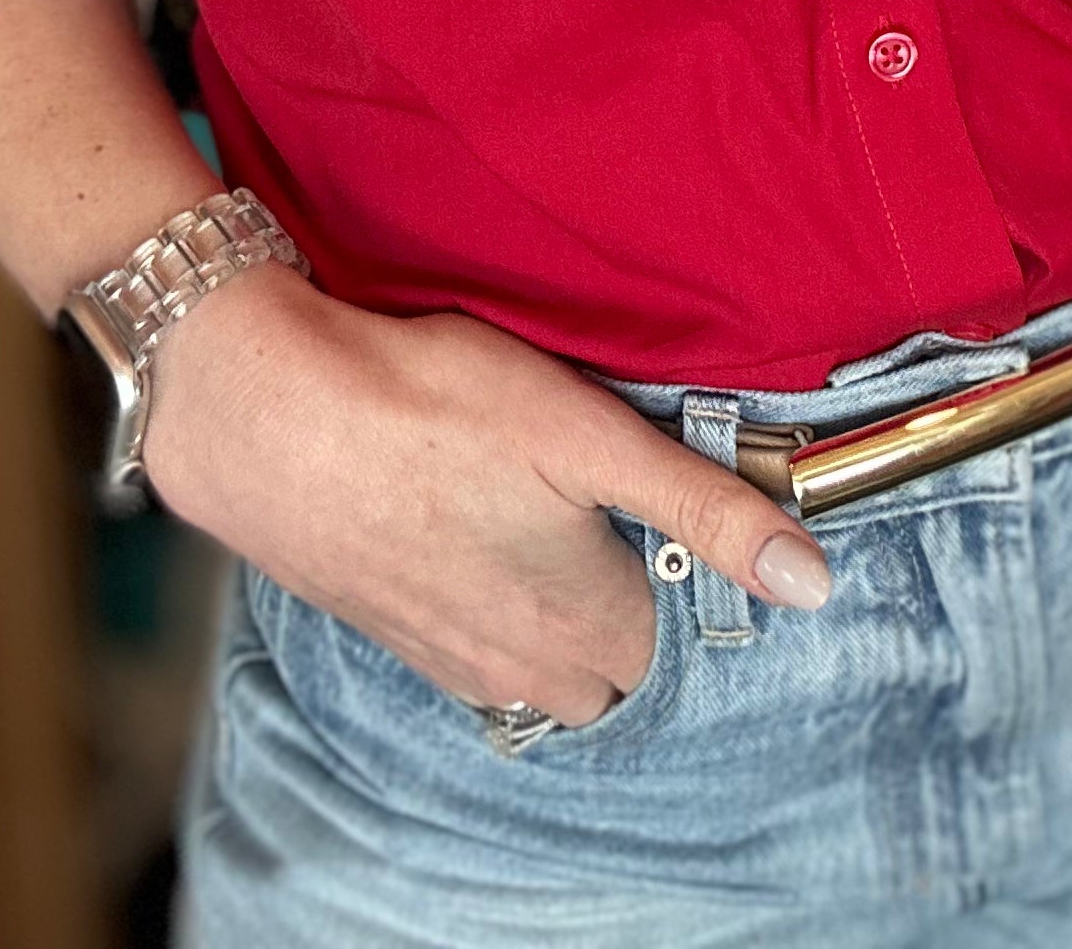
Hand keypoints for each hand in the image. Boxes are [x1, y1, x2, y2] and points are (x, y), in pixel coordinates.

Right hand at [140, 265, 831, 725]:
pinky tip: (460, 517)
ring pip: (535, 658)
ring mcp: (444, 657)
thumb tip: (812, 581)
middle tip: (602, 502)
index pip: (675, 638)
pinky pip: (464, 640)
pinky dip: (480, 595)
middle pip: (610, 662)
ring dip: (548, 603)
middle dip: (622, 599)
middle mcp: (521, 668)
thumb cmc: (427, 404)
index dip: (677, 567)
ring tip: (532, 506)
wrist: (259, 409)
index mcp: (587, 628)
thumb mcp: (586, 433)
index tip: (659, 500)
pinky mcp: (382, 627)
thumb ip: (703, 508)